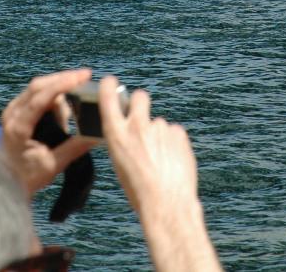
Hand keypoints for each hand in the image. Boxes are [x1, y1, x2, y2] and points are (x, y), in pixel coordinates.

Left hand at [1, 68, 96, 197]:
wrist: (5, 182)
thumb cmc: (27, 176)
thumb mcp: (52, 165)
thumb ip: (74, 148)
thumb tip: (98, 133)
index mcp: (18, 127)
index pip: (40, 98)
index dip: (62, 84)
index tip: (82, 76)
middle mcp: (11, 114)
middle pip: (38, 85)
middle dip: (63, 79)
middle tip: (86, 76)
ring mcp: (12, 110)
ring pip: (38, 87)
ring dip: (58, 87)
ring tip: (75, 103)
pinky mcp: (16, 110)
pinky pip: (36, 93)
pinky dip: (52, 93)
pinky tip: (65, 104)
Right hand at [98, 76, 221, 270]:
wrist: (165, 203)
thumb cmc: (138, 190)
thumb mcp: (120, 163)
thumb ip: (125, 141)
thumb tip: (132, 131)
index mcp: (116, 134)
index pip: (108, 97)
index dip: (109, 86)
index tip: (111, 81)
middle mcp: (136, 125)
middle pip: (139, 97)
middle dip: (140, 102)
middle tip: (143, 116)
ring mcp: (159, 128)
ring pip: (159, 123)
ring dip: (159, 134)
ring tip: (161, 159)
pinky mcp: (178, 133)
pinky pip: (174, 133)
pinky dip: (173, 143)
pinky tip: (172, 161)